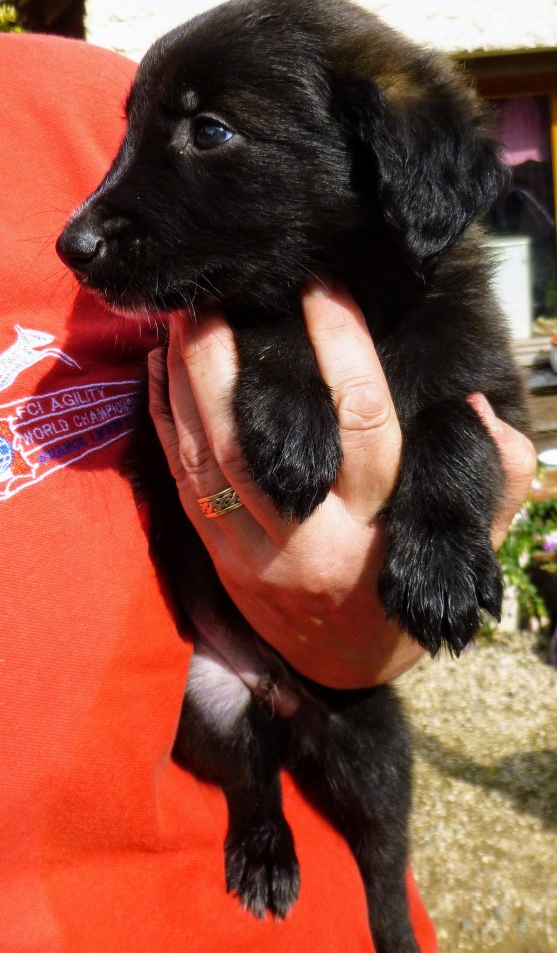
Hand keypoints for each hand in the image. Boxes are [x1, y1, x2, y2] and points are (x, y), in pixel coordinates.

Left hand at [148, 284, 535, 688]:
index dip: (343, 347)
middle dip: (241, 360)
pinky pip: (182, 481)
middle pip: (269, 439)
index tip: (324, 287)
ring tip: (184, 315)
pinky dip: (167, 420)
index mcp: (378, 523)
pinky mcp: (218, 554)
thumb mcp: (470, 538)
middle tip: (226, 293)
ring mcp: (255, 549)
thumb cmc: (405, 585)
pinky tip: (158, 369)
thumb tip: (477, 403)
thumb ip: (498, 476)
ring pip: (213, 456)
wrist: (343, 665)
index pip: (364, 423)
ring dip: (191, 380)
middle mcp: (312, 535)